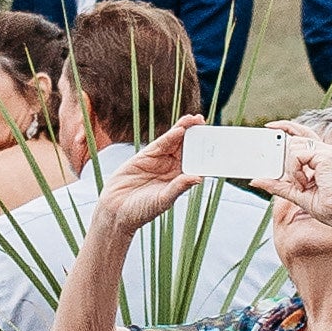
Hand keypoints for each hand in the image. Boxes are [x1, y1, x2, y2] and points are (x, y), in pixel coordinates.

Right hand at [98, 115, 199, 231]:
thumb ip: (179, 187)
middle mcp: (171, 169)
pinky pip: (160, 144)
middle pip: (187, 148)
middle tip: (205, 123)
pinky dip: (170, 136)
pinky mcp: (145, 156)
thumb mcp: (163, 200)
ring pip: (175, 143)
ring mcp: (158, 161)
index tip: (216, 143)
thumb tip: (198, 178)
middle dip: (196, 136)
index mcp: (180, 180)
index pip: (196, 163)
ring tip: (195, 119)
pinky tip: (180, 129)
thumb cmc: (141, 211)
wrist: (115, 211)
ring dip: (185, 130)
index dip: (205, 152)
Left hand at [270, 132, 331, 235]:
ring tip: (301, 185)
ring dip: (291, 170)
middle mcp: (326, 150)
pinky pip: (298, 155)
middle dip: (283, 155)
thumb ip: (276, 185)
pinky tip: (304, 183)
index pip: (302, 133)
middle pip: (295, 140)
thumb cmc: (325, 205)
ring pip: (294, 148)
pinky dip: (295, 171)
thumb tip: (255, 180)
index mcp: (322, 156)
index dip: (286, 127)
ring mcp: (327, 151)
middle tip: (287, 175)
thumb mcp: (294, 193)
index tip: (269, 127)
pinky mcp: (326, 155)